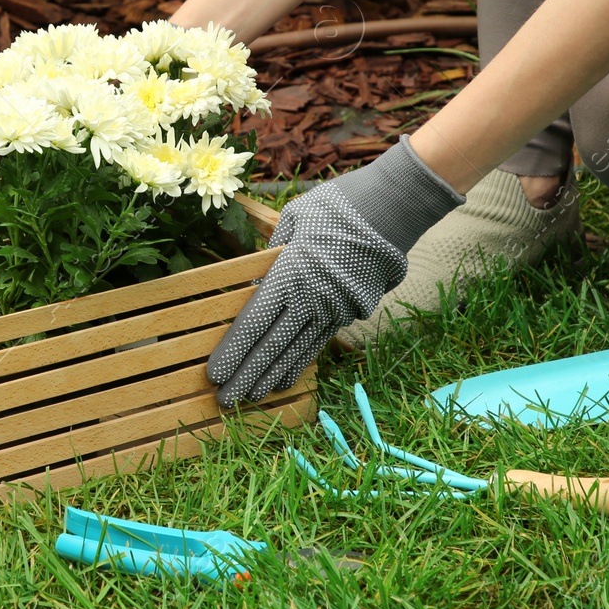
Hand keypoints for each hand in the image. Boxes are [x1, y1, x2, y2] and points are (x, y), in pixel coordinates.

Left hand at [207, 183, 407, 406]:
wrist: (393, 209)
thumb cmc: (336, 208)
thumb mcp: (294, 220)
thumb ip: (271, 256)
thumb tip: (253, 286)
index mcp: (291, 274)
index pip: (255, 322)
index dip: (234, 351)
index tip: (215, 373)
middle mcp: (312, 299)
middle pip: (272, 346)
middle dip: (246, 375)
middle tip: (225, 400)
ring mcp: (333, 309)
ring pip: (296, 351)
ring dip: (270, 377)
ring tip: (249, 397)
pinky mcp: (349, 313)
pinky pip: (317, 344)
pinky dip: (297, 364)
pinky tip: (282, 380)